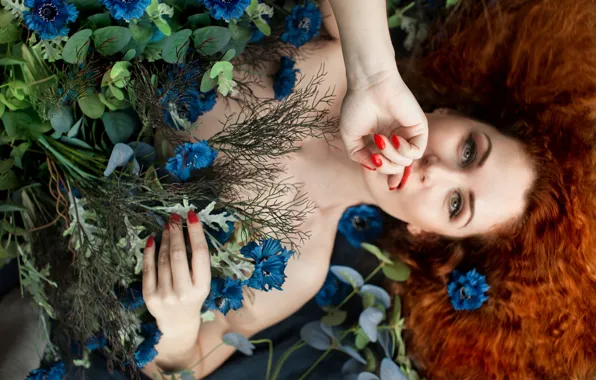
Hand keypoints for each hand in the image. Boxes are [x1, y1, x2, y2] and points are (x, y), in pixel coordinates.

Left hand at [143, 211, 210, 349]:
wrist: (178, 323)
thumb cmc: (193, 297)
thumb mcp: (202, 282)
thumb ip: (197, 261)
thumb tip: (188, 230)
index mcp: (202, 287)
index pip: (200, 254)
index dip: (196, 232)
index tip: (191, 215)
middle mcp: (184, 292)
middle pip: (179, 255)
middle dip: (176, 232)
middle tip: (174, 217)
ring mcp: (165, 295)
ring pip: (163, 260)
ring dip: (165, 239)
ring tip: (167, 226)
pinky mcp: (150, 297)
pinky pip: (148, 269)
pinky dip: (149, 252)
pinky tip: (152, 239)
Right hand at [340, 69, 427, 188]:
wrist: (368, 85)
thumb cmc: (357, 106)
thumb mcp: (350, 137)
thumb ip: (359, 156)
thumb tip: (372, 167)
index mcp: (382, 141)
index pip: (391, 165)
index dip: (390, 177)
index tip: (388, 185)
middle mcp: (396, 138)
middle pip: (398, 167)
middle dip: (386, 168)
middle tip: (376, 156)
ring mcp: (408, 133)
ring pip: (406, 162)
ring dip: (391, 156)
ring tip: (381, 139)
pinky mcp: (419, 128)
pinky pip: (417, 152)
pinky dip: (404, 150)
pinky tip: (395, 137)